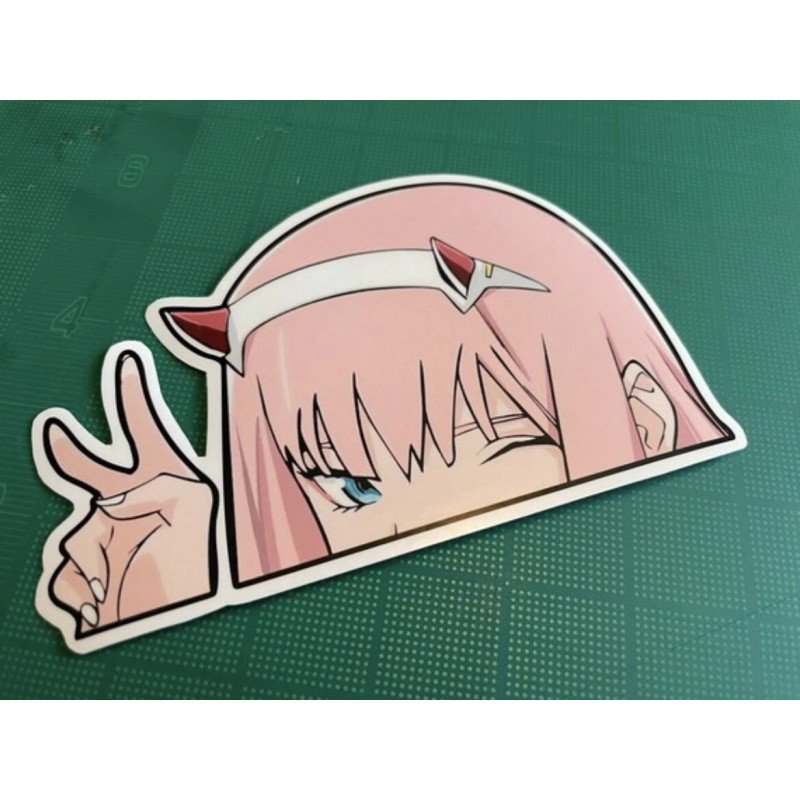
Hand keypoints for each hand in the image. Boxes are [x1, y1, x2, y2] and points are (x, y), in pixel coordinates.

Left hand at [43, 352, 213, 633]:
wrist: (171, 622)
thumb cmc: (204, 571)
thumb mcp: (216, 523)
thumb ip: (196, 499)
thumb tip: (190, 491)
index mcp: (164, 480)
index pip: (144, 421)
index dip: (131, 388)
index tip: (125, 360)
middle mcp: (118, 500)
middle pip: (80, 461)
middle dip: (64, 442)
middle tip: (52, 424)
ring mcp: (89, 538)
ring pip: (83, 538)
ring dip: (104, 556)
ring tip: (136, 581)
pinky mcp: (70, 580)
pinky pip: (72, 581)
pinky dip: (91, 590)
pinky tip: (115, 600)